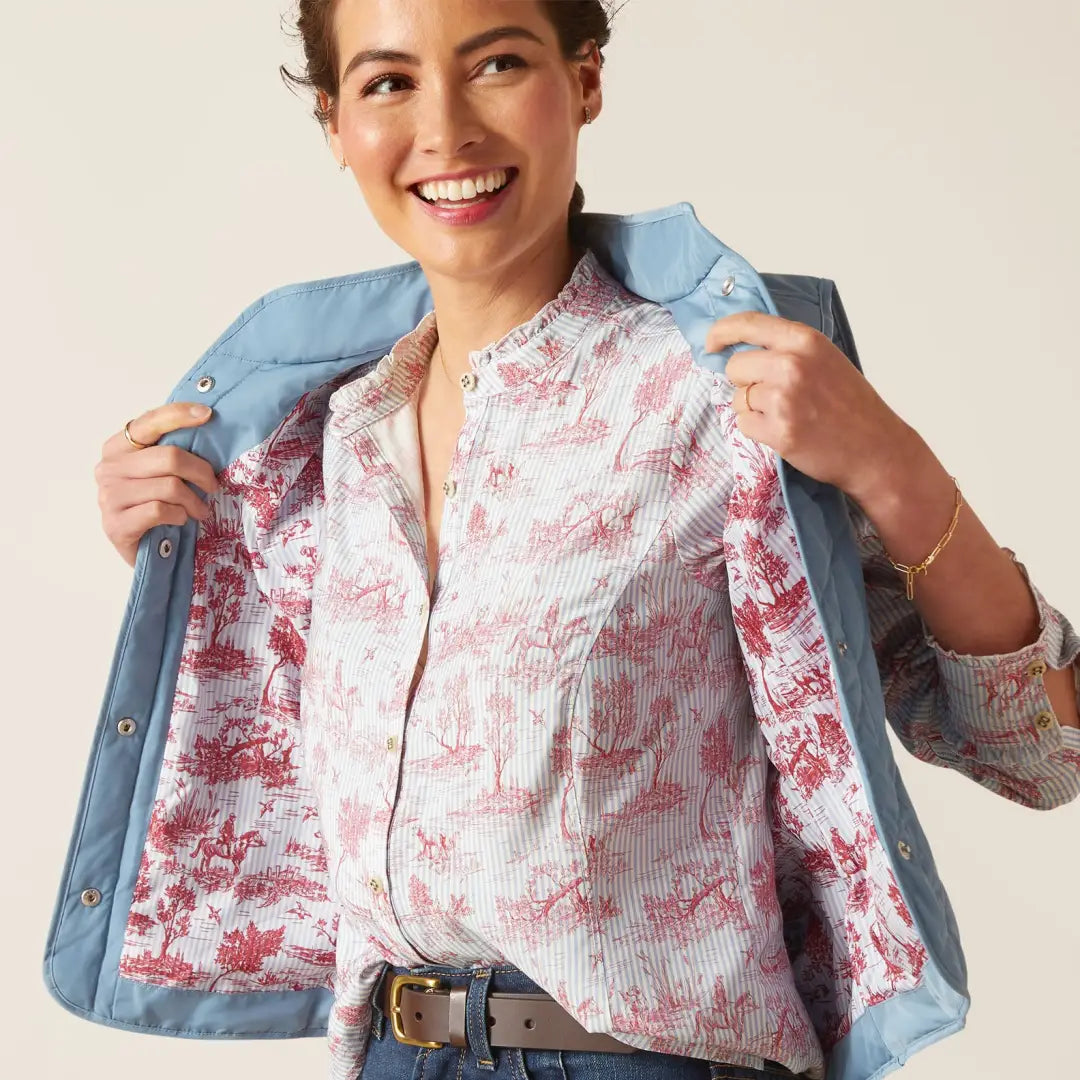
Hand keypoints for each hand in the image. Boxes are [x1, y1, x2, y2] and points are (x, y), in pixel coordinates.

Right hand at [95, 403, 220, 568]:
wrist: (141, 550)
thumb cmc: (155, 506)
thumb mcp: (161, 474)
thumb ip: (171, 453)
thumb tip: (206, 428)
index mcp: (118, 447)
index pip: (149, 422)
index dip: (179, 414)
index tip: (207, 414)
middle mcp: (108, 468)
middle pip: (169, 457)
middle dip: (201, 472)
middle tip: (213, 486)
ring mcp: (108, 496)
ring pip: (169, 486)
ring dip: (194, 501)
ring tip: (200, 510)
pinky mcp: (115, 524)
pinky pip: (160, 510)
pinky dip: (180, 516)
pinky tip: (181, 520)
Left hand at [705, 311, 913, 496]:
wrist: (875, 449)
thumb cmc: (852, 405)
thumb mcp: (825, 360)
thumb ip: (787, 350)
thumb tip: (741, 347)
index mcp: (805, 341)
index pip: (748, 324)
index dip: (722, 332)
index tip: (711, 342)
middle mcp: (792, 365)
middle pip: (735, 367)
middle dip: (745, 381)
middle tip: (772, 394)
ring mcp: (784, 399)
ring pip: (738, 398)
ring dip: (752, 409)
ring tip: (786, 415)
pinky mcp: (778, 431)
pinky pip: (743, 425)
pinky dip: (757, 430)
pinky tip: (783, 431)